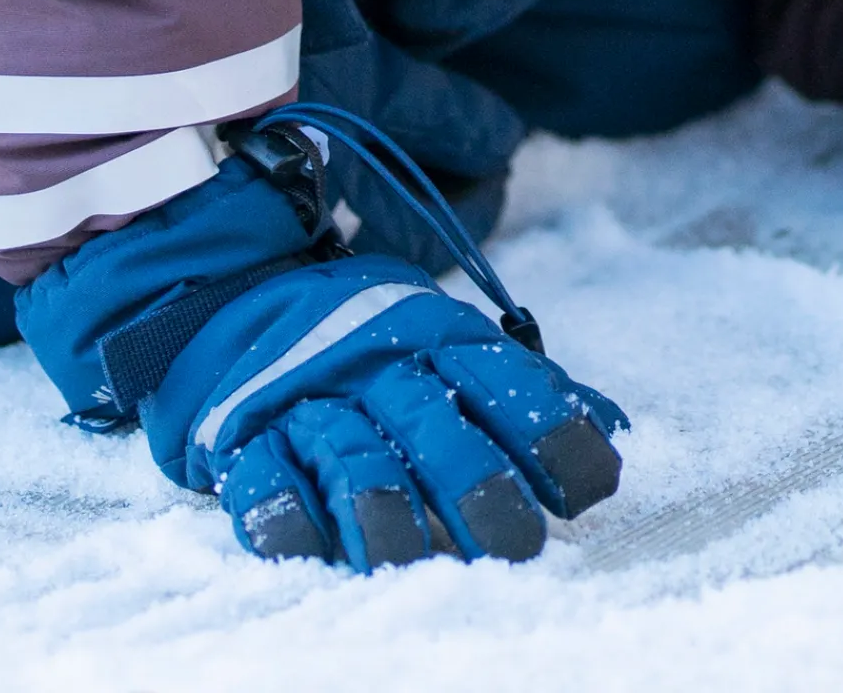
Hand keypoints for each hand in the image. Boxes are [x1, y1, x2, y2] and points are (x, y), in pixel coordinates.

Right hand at [15, 155, 626, 569]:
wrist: (224, 281)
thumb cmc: (360, 328)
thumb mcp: (443, 335)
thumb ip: (524, 385)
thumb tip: (618, 430)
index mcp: (431, 331)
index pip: (501, 380)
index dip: (548, 430)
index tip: (591, 487)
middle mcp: (374, 361)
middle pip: (431, 424)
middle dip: (474, 484)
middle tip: (516, 545)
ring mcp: (305, 396)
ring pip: (351, 457)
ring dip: (384, 511)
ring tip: (411, 560)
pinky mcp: (242, 434)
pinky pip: (261, 478)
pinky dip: (281, 513)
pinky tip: (304, 544)